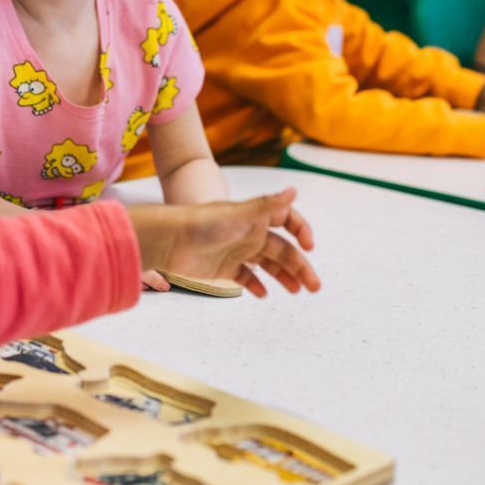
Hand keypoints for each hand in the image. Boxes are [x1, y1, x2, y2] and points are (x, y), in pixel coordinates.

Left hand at [127, 188, 318, 298]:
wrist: (169, 239)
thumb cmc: (203, 222)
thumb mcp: (239, 214)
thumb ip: (268, 205)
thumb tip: (294, 189)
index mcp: (256, 217)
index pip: (287, 220)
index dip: (301, 230)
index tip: (309, 246)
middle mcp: (250, 233)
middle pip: (282, 250)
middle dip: (300, 266)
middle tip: (314, 286)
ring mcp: (238, 250)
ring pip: (268, 265)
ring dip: (284, 277)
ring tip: (297, 291)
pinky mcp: (224, 267)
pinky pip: (246, 277)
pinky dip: (257, 285)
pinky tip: (264, 294)